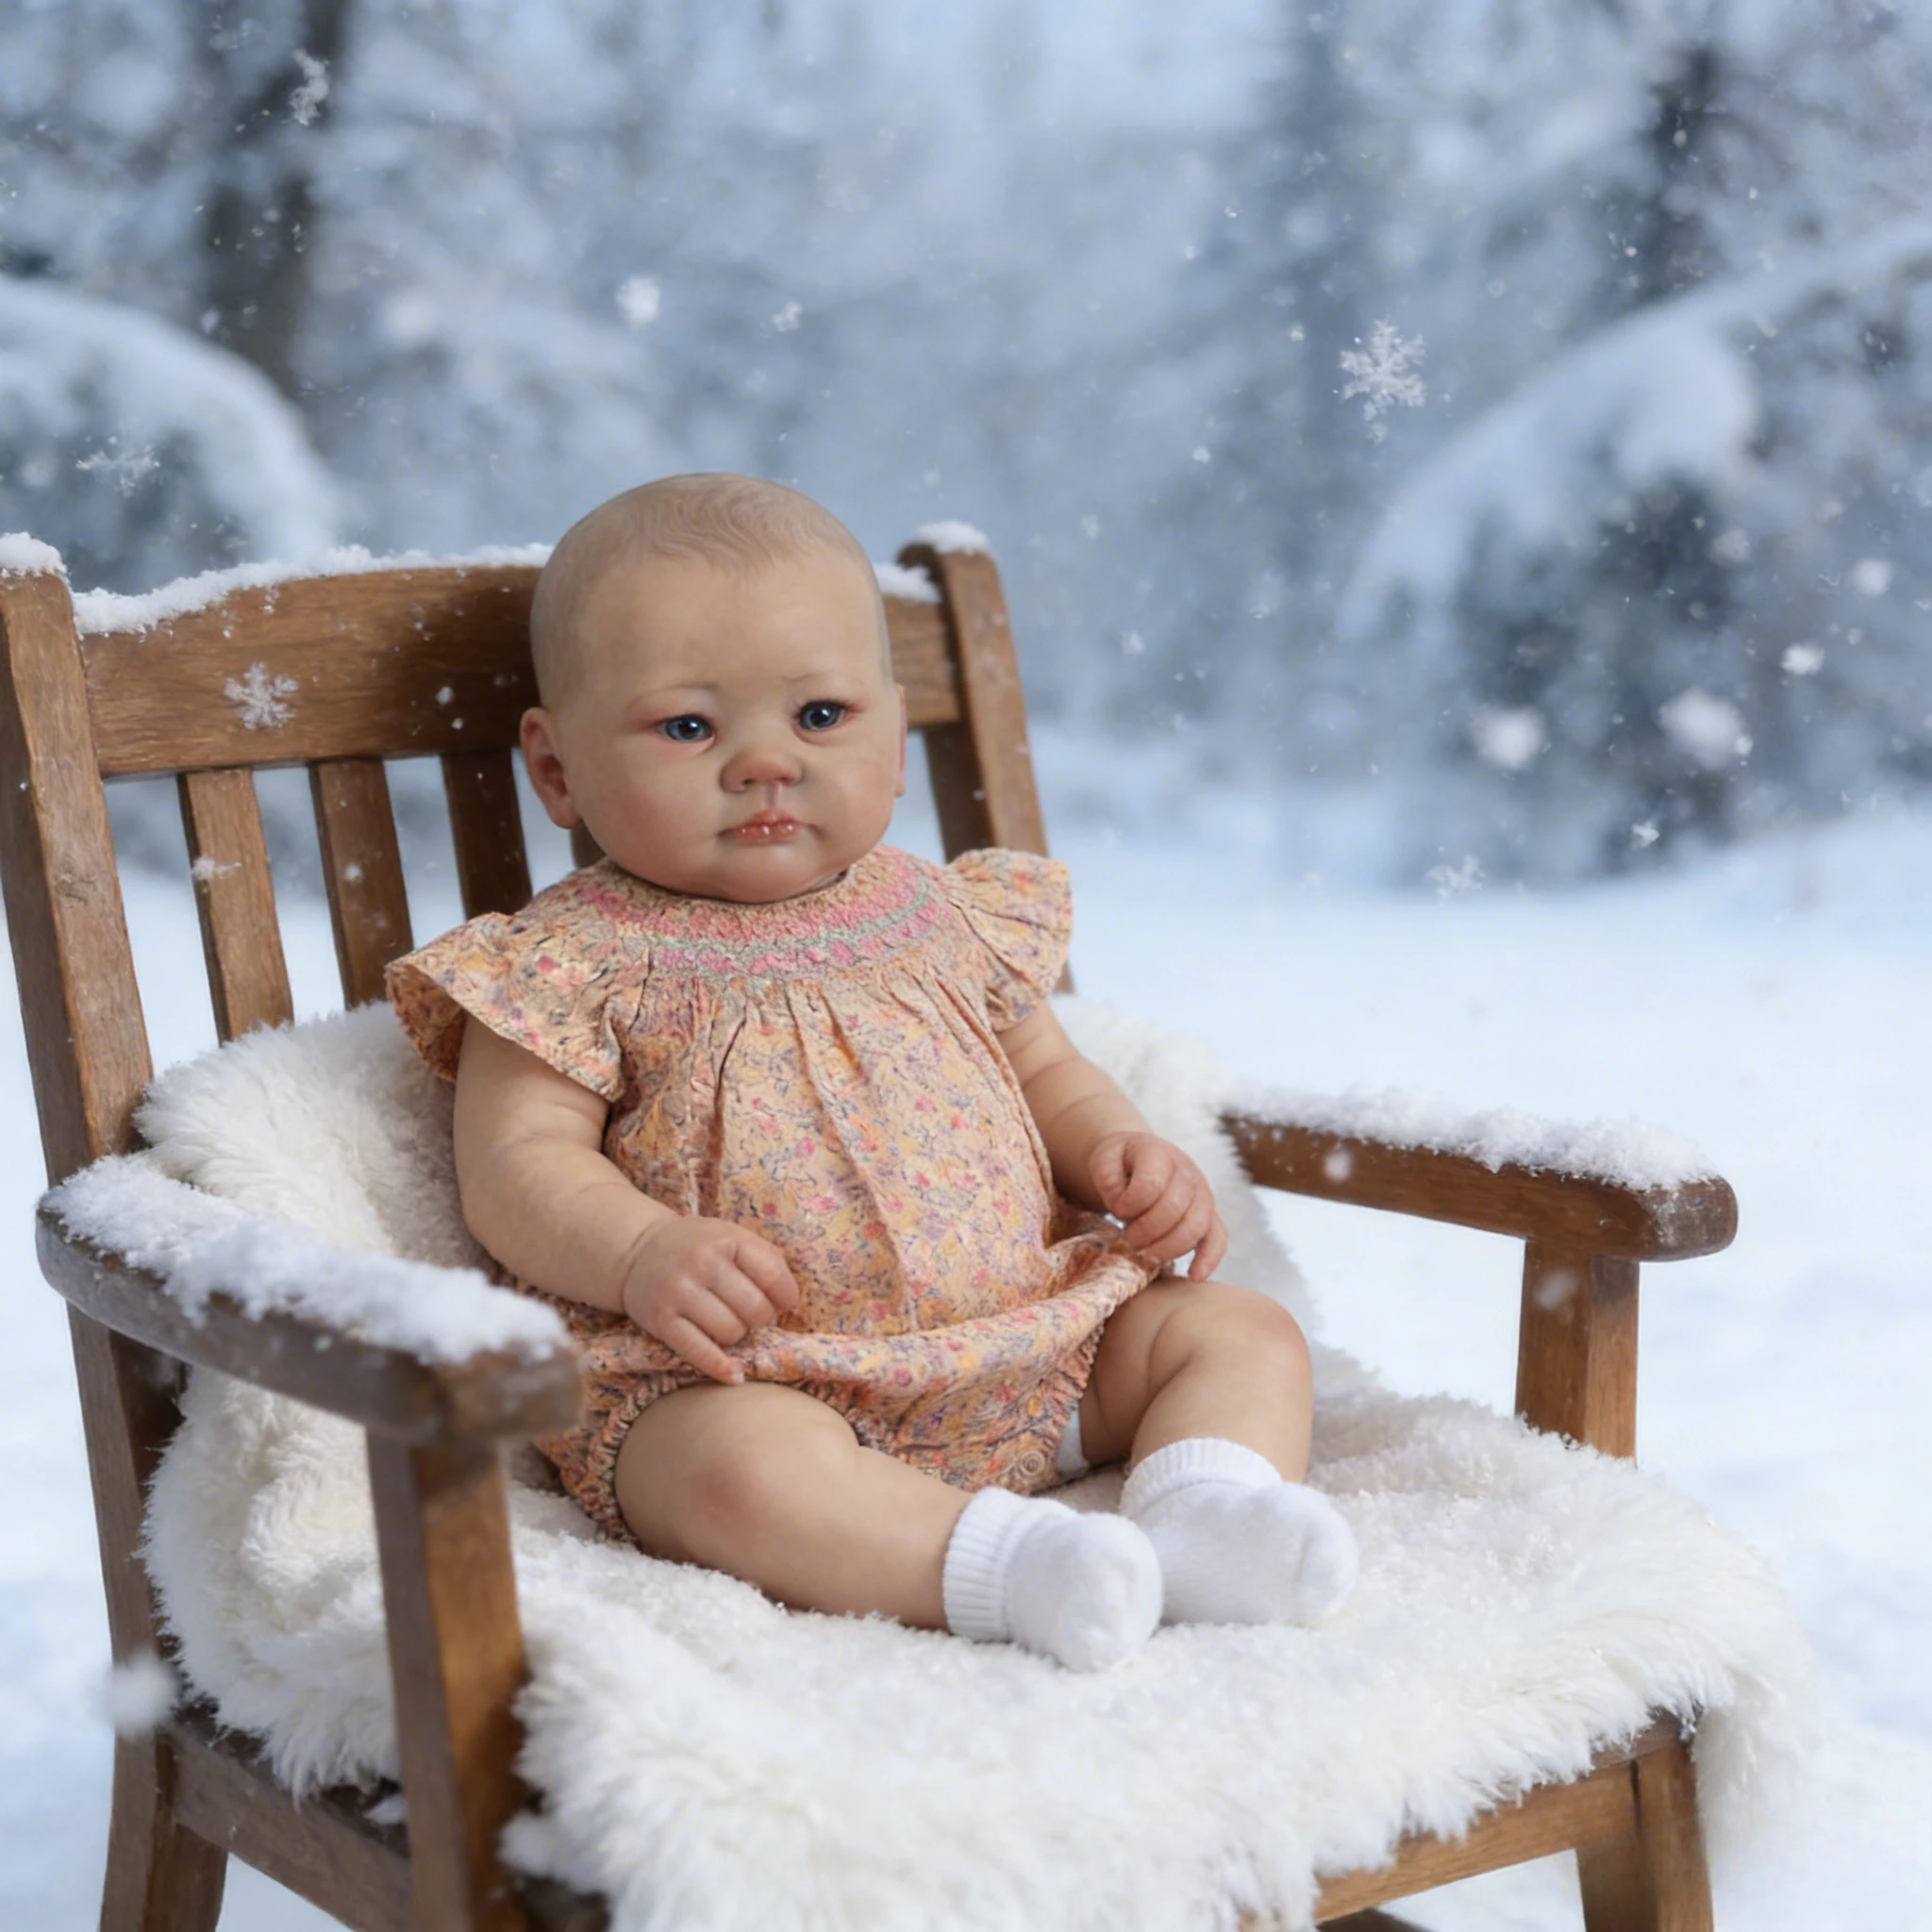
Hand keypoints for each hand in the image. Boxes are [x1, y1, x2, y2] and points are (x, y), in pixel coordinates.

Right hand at [618, 1217, 800, 1383]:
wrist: (637, 1251)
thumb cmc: (697, 1247)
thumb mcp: (731, 1236)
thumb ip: (765, 1259)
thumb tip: (787, 1303)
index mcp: (725, 1239)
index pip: (773, 1275)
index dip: (785, 1295)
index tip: (782, 1302)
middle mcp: (702, 1263)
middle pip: (755, 1309)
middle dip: (760, 1317)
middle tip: (750, 1313)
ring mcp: (678, 1293)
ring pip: (731, 1333)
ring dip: (737, 1334)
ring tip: (728, 1323)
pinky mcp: (661, 1321)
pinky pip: (699, 1352)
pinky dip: (720, 1368)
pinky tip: (733, 1375)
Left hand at [1087, 1131, 1227, 1280]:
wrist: (1138, 1159)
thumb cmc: (1120, 1163)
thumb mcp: (1103, 1159)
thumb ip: (1106, 1177)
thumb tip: (1120, 1205)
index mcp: (1159, 1153)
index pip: (1152, 1183)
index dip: (1131, 1203)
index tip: (1116, 1210)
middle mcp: (1187, 1172)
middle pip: (1176, 1208)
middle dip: (1148, 1231)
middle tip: (1128, 1241)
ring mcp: (1202, 1194)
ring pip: (1197, 1226)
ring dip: (1169, 1248)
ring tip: (1146, 1257)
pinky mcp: (1208, 1216)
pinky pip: (1218, 1239)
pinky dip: (1209, 1259)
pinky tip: (1194, 1276)